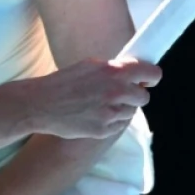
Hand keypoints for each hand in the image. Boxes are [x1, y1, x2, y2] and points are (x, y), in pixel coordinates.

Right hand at [28, 56, 160, 138]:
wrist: (41, 104)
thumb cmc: (63, 82)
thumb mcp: (89, 65)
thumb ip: (113, 69)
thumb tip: (132, 73)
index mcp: (114, 71)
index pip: (151, 73)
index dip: (152, 77)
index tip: (148, 80)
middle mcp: (117, 91)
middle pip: (144, 96)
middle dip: (135, 95)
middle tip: (120, 94)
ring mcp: (111, 112)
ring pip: (131, 112)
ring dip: (121, 108)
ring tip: (101, 104)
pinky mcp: (104, 130)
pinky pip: (119, 125)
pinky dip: (111, 121)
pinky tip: (95, 114)